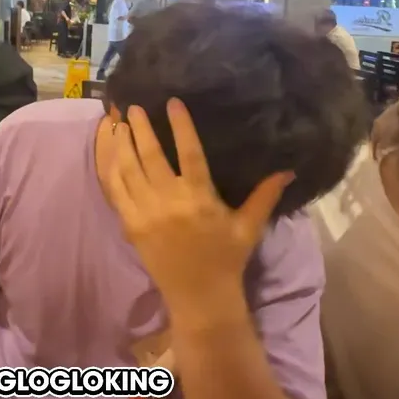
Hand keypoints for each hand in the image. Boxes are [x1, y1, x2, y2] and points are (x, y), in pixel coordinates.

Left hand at [102, 99, 293, 307]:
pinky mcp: (130, 225)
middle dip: (141, 128)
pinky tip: (109, 154)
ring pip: (128, 169)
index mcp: (200, 197)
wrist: (199, 296)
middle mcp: (170, 201)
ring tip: (118, 123)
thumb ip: (265, 195)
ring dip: (122, 144)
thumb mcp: (249, 226)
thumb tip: (288, 170)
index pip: (189, 152)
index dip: (180, 125)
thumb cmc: (227, 258)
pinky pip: (116, 191)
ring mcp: (146, 213)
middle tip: (133, 107)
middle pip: (150, 155)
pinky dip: (110, 170)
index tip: (172, 102)